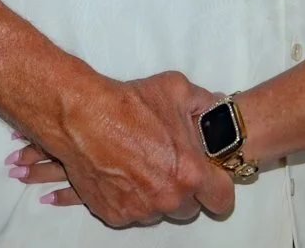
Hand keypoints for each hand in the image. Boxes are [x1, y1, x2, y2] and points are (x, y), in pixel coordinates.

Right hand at [13, 72, 233, 226]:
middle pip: (189, 208)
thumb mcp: (178, 91)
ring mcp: (140, 210)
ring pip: (159, 211)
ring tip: (143, 165)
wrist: (83, 117)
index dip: (218, 188)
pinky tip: (123, 173)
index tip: (211, 179)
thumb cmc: (130, 105)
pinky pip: (132, 213)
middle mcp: (168, 198)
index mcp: (190, 173)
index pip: (222, 200)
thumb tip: (216, 110)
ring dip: (157, 195)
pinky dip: (130, 198)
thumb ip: (205, 104)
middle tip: (171, 165)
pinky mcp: (115, 214)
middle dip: (185, 190)